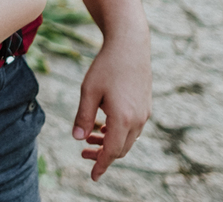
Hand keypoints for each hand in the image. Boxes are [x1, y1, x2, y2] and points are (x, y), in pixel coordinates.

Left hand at [73, 31, 151, 180]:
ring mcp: (144, 113)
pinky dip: (118, 131)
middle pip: (121, 148)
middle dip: (102, 154)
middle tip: (83, 152)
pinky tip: (103, 125)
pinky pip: (132, 127)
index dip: (101, 164)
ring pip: (127, 138)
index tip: (93, 176)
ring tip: (88, 136)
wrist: (130, 46)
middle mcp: (138, 119)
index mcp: (123, 119)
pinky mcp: (145, 105)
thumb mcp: (88, 91)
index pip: (112, 152)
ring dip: (109, 142)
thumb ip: (83, 116)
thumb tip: (77, 138)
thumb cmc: (106, 67)